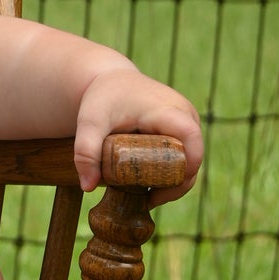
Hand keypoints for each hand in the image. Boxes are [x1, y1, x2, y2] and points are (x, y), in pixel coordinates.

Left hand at [73, 63, 202, 203]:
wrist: (110, 79)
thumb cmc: (102, 98)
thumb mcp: (89, 122)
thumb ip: (85, 151)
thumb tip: (88, 187)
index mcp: (169, 110)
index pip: (191, 141)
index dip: (185, 170)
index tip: (160, 191)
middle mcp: (185, 114)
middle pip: (193, 157)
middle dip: (176, 184)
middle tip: (149, 200)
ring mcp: (187, 120)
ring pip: (190, 159)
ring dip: (175, 180)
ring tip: (147, 196)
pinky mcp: (183, 127)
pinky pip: (185, 154)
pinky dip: (173, 171)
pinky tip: (152, 184)